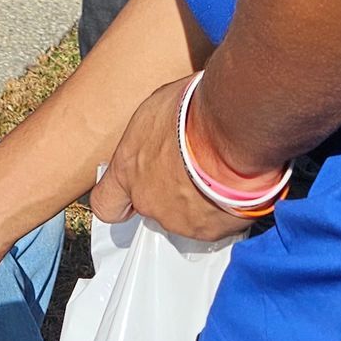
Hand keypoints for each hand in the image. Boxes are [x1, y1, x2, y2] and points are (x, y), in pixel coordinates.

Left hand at [89, 75, 256, 241]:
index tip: (133, 191)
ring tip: (218, 173)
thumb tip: (159, 131)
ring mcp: (177, 220)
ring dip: (200, 199)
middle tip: (192, 166)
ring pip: (186, 216)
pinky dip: (224, 209)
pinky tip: (234, 187)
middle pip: (153, 206)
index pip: (106, 203)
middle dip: (171, 190)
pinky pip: (214, 223)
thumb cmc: (192, 112)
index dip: (119, 201)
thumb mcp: (157, 109)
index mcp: (127, 170)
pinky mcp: (208, 230)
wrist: (230, 131)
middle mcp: (147, 200)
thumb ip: (151, 135)